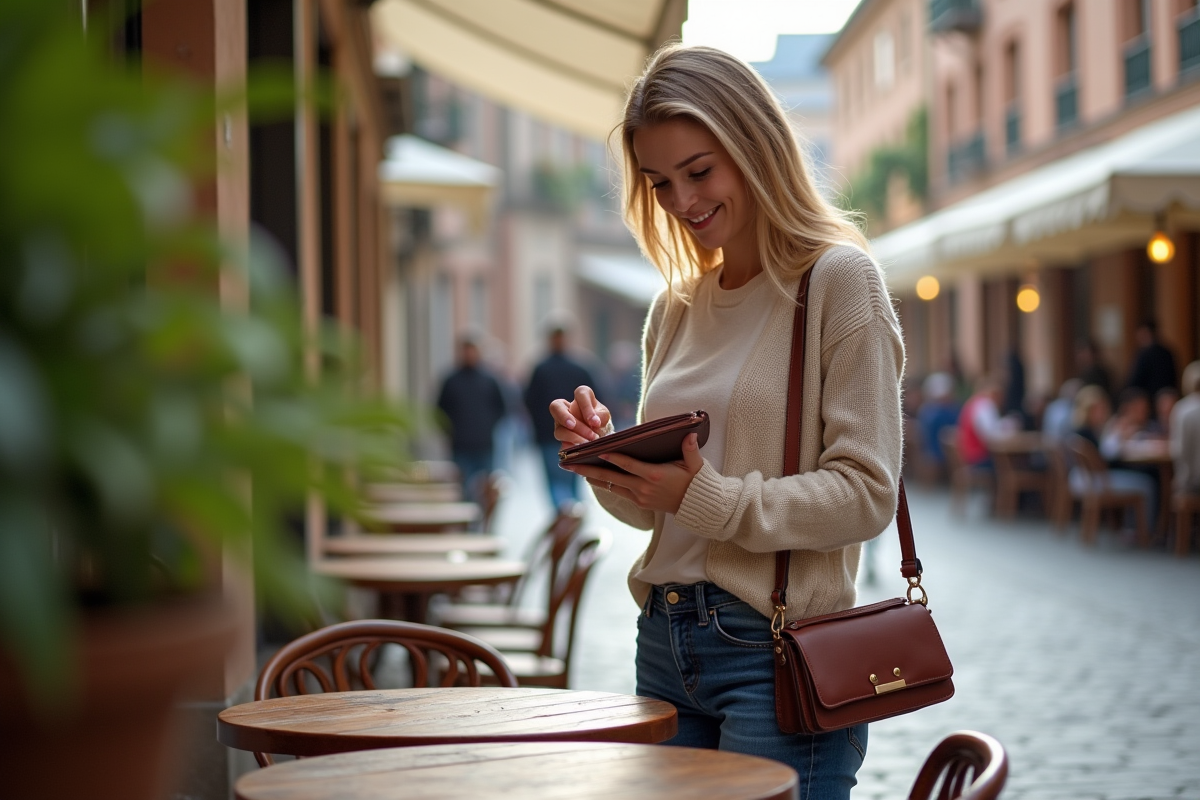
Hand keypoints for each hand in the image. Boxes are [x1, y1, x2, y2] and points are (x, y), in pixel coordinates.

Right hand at [549, 385, 611, 444]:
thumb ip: (601, 416)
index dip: (586, 408)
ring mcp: (560, 424)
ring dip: (573, 436)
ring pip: (559, 429)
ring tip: (587, 442)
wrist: (599, 434)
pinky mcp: (561, 439)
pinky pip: (562, 443)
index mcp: (581, 397)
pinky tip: (579, 450)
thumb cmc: (600, 419)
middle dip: (564, 417)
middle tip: (573, 426)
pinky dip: (571, 447)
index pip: (580, 394)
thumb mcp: (604, 415)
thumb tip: (594, 423)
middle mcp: (566, 408)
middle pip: (556, 406)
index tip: (595, 422)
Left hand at [563, 432, 703, 514]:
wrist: (697, 506)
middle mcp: (643, 487)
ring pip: (611, 486)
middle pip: (611, 477)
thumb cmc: (696, 481)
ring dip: (593, 478)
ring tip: (576, 470)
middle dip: (588, 470)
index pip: (628, 464)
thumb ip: (690, 449)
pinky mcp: (639, 503)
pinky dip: (605, 484)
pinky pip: (618, 492)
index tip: (597, 450)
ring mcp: (640, 497)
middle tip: (570, 464)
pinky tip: (593, 478)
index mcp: (655, 475)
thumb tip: (690, 434)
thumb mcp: (695, 465)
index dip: (612, 457)